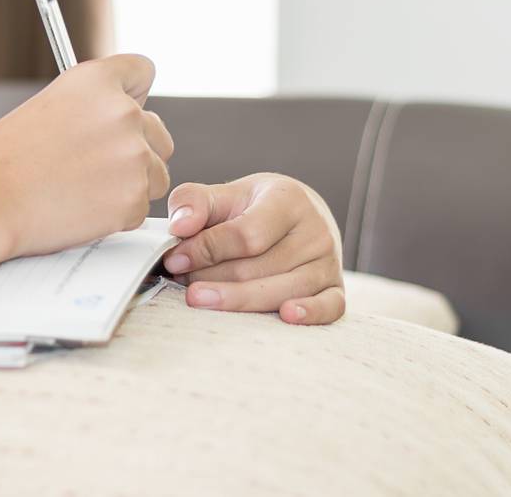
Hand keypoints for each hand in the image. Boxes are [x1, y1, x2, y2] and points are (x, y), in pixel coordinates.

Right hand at [0, 54, 172, 259]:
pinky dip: (117, 215)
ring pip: (156, 173)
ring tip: (83, 191)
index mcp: (96, 80)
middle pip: (158, 131)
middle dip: (137, 149)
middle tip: (95, 167)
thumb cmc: (4, 159)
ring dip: (130, 184)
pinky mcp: (134, 197)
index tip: (124, 110)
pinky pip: (139, 208)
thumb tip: (119, 115)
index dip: (134, 94)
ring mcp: (134, 155)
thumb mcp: (47, 106)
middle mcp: (123, 111)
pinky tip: (81, 210)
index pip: (143, 71)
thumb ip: (90, 105)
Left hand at [160, 173, 344, 324]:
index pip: (245, 234)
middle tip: (182, 283)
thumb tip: (179, 225)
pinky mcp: (335, 288)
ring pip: (282, 291)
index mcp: (287, 200)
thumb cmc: (256, 207)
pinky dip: (310, 313)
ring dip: (236, 300)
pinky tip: (286, 316)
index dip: (207, 249)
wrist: (300, 215)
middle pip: (257, 268)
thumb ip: (196, 202)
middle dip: (213, 278)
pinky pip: (329, 306)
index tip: (175, 259)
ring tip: (200, 300)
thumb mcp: (226, 194)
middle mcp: (314, 231)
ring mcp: (328, 262)